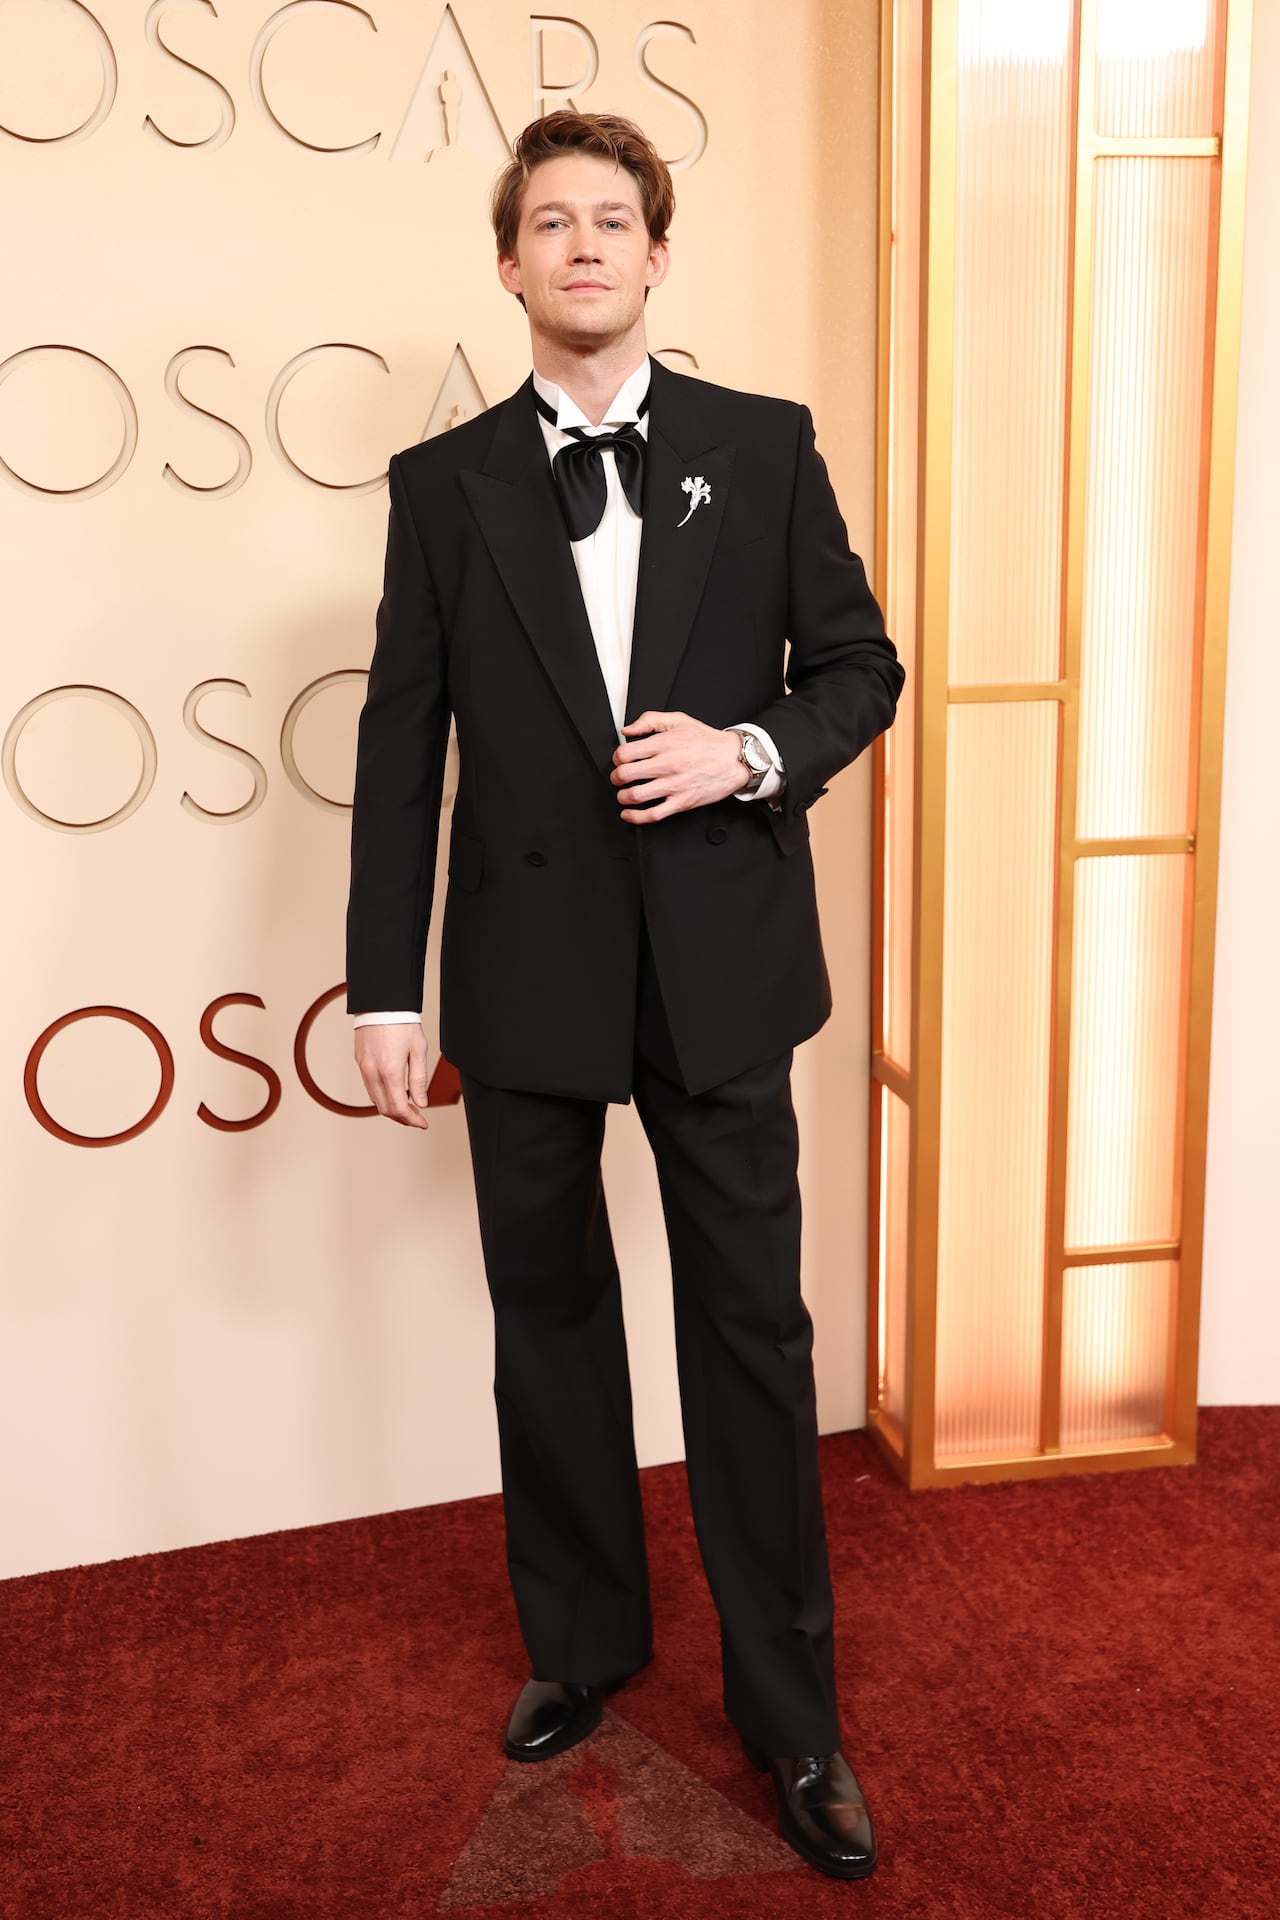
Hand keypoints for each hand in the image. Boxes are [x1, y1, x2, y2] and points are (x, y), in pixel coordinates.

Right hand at [354, 1022, 430, 1128]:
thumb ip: (418, 1079)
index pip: (399, 1108)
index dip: (412, 1120)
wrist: (381, 1003)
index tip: (422, 1123)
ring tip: (407, 1107)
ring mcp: (364, 1068)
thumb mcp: (418, 1049)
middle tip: (416, 1117)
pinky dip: (381, 1096)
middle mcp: (373, 1073)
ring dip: (391, 1108)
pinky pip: (369, 1087)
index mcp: (390, 1071)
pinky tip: (393, 1092)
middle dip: (402, 1118)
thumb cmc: (401, 1022)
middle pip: (385, 1109)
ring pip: (375, 1100)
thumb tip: (421, 1102)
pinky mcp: (360, 1062)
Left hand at [611, 711, 747, 822]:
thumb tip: (627, 730)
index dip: (616, 758)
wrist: (734, 759)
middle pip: (625, 775)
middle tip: (619, 778)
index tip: (620, 760)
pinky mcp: (682, 802)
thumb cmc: (707, 741)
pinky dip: (635, 817)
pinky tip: (629, 814)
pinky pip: (653, 814)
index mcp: (665, 744)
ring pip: (635, 795)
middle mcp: (668, 765)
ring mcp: (674, 785)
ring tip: (624, 794)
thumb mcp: (679, 720)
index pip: (625, 753)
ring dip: (622, 796)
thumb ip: (649, 720)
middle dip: (616, 778)